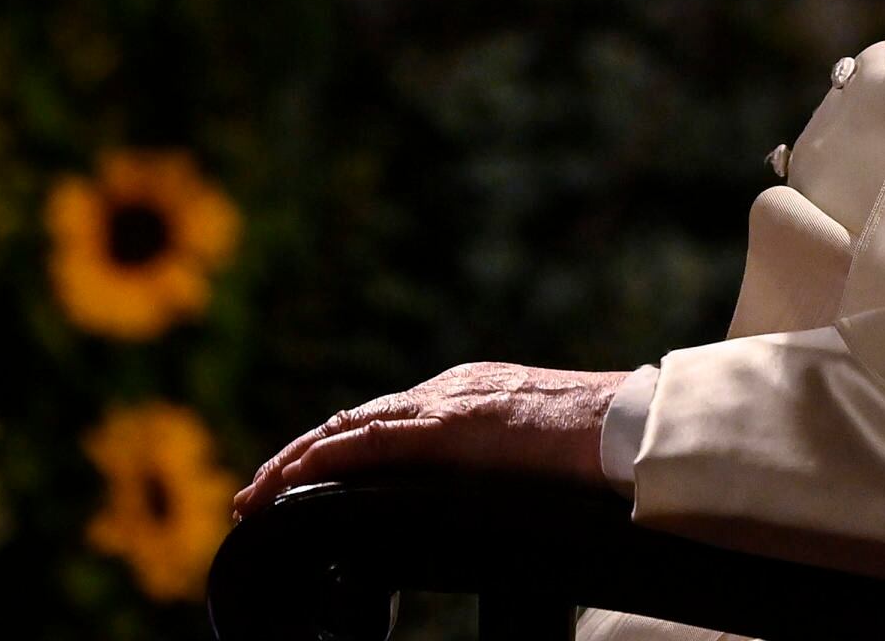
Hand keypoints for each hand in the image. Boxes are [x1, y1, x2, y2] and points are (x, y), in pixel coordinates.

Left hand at [232, 362, 631, 518]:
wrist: (628, 425)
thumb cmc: (598, 442)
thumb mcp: (535, 445)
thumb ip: (500, 454)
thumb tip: (486, 484)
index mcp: (468, 391)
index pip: (383, 418)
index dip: (335, 447)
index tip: (299, 478)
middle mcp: (447, 388)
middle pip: (353, 421)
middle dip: (299, 456)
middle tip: (256, 492)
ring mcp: (445, 404)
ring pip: (347, 429)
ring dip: (294, 463)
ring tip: (256, 495)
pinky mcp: (446, 430)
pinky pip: (367, 444)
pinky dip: (322, 462)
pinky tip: (291, 482)